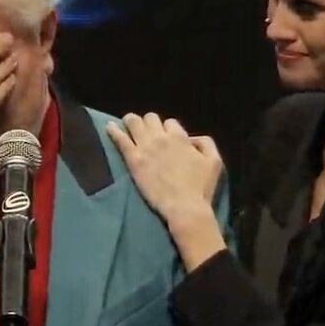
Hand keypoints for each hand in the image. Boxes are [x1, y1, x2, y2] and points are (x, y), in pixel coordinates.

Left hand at [105, 112, 222, 226]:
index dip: (168, 130)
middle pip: (151, 118)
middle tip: (146, 132)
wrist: (184, 206)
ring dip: (131, 121)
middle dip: (149, 123)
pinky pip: (120, 139)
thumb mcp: (215, 161)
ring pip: (134, 122)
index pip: (170, 123)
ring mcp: (146, 147)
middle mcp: (162, 137)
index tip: (166, 139)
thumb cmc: (201, 187)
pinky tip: (109, 127)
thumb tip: (191, 138)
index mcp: (180, 137)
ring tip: (128, 125)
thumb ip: (206, 143)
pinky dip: (114, 130)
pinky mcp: (133, 159)